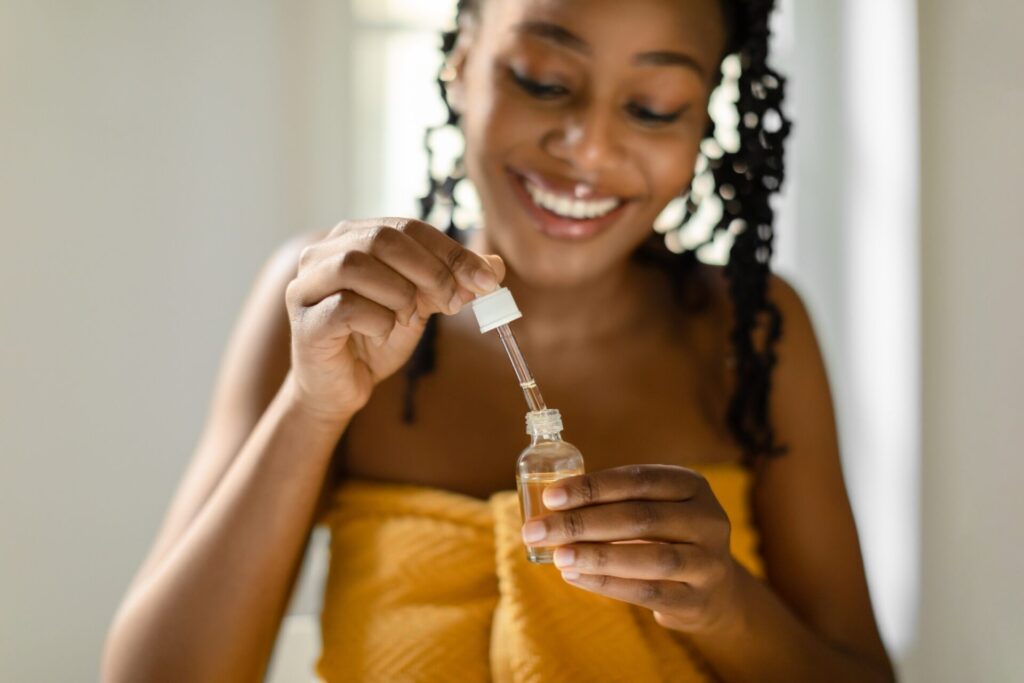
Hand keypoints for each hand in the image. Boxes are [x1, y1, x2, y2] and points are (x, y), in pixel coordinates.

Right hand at [285, 218, 503, 423]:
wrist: (340, 387)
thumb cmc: (375, 338)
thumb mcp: (421, 306)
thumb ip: (451, 283)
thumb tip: (494, 268)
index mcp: (354, 237)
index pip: (408, 228)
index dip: (451, 251)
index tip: (487, 279)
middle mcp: (323, 253)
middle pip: (382, 238)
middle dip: (430, 270)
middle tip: (454, 302)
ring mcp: (307, 285)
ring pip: (357, 265)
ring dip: (398, 294)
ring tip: (407, 318)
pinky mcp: (305, 320)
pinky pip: (345, 306)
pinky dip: (377, 320)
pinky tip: (382, 333)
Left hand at [521, 464, 742, 633]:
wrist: (715, 590)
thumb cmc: (666, 537)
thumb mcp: (654, 507)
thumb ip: (615, 502)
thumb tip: (551, 506)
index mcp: (692, 485)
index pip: (637, 480)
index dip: (592, 487)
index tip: (550, 496)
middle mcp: (708, 519)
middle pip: (639, 518)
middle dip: (581, 523)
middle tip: (537, 530)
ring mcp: (708, 562)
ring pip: (647, 557)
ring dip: (595, 556)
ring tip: (557, 556)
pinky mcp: (698, 600)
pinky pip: (647, 592)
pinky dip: (606, 584)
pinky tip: (574, 577)